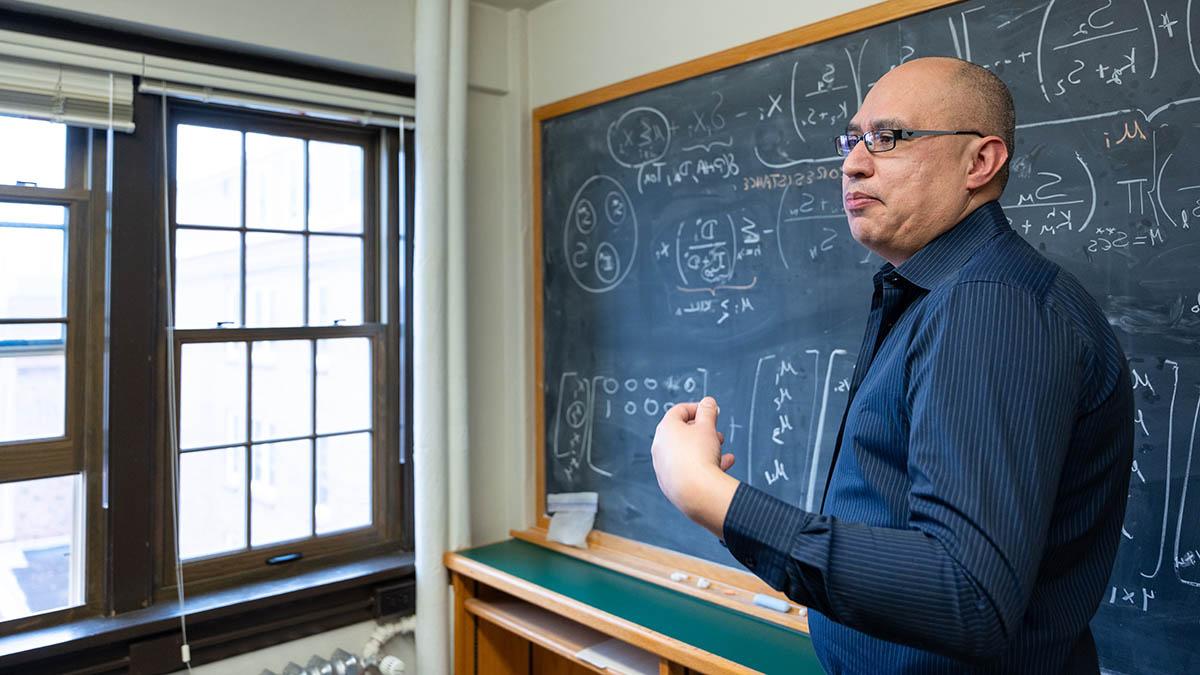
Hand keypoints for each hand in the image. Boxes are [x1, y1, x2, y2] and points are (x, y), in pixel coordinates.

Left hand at [651, 396, 739, 535]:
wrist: (697, 492)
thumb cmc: (699, 456)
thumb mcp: (708, 426)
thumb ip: (708, 411)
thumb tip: (708, 402)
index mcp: (665, 429)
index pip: (679, 411)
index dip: (698, 408)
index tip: (712, 412)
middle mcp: (660, 448)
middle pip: (682, 433)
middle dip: (703, 431)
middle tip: (717, 433)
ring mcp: (664, 467)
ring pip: (686, 452)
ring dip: (705, 448)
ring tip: (721, 449)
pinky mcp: (671, 484)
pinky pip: (688, 469)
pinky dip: (703, 465)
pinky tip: (722, 465)